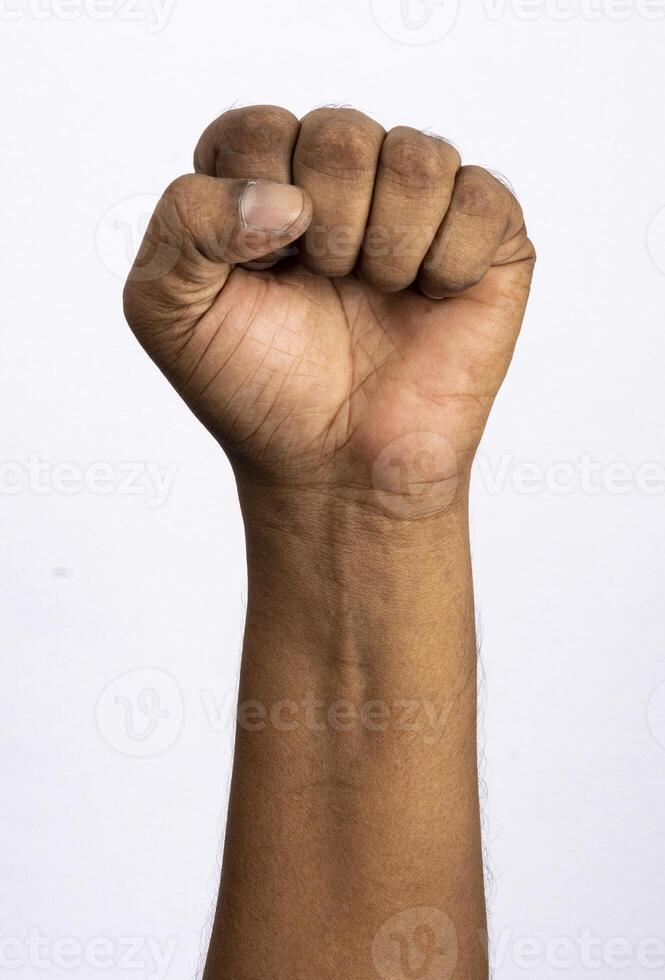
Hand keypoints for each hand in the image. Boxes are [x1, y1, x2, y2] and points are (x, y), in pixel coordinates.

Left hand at [123, 105, 534, 514]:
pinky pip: (482, 197)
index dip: (257, 205)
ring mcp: (415, 204)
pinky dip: (450, 262)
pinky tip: (429, 298)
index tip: (262, 272)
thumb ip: (182, 223)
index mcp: (263, 181)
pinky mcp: (485, 235)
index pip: (256, 129)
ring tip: (377, 295)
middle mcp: (340, 180)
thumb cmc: (258, 388)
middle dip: (327, 231)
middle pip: (340, 134)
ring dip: (388, 248)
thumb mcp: (168, 312)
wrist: (338, 466)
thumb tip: (287, 197)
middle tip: (326, 287)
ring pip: (418, 157)